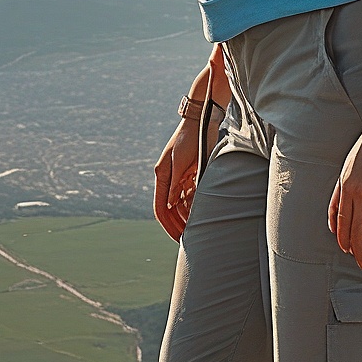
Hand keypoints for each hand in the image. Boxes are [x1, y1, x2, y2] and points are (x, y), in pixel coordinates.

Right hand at [153, 106, 214, 240]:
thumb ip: (175, 182)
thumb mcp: (181, 160)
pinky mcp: (189, 174)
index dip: (168, 225)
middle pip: (168, 209)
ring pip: (179, 205)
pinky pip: (189, 196)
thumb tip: (169, 204)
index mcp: (162, 176)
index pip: (160, 208)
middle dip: (176, 225)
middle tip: (186, 241)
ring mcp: (178, 177)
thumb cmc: (190, 138)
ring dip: (185, 218)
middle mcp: (167, 179)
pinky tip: (201, 215)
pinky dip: (193, 206)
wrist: (201, 120)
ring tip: (196, 231)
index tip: (177, 238)